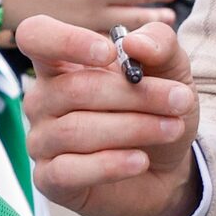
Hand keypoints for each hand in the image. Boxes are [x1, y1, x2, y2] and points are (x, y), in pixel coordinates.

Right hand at [18, 16, 198, 215]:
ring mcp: (41, 140)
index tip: (110, 53)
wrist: (167, 167)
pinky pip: (68, 170)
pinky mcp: (49, 179)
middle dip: (133, 95)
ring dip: (133, 128)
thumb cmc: (156, 110)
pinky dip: (110, 165)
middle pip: (73, 89)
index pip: (36, 36)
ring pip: (75, 130)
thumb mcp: (170, 70)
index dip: (66, 41)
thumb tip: (135, 44)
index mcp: (60, 63)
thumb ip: (159, 44)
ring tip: (171, 128)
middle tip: (179, 100)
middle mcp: (43, 99)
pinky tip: (139, 161)